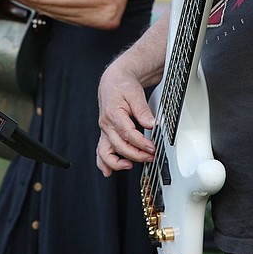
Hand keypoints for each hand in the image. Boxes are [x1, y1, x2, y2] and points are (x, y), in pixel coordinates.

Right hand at [96, 61, 156, 177]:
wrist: (113, 81)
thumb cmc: (123, 85)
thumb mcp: (135, 93)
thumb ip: (143, 110)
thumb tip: (151, 124)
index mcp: (114, 113)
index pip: (128, 134)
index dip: (141, 143)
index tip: (152, 147)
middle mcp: (106, 124)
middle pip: (119, 145)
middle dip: (136, 154)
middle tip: (151, 156)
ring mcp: (104, 130)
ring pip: (105, 152)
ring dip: (117, 163)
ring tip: (131, 165)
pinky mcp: (105, 133)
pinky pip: (100, 151)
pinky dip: (103, 163)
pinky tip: (108, 172)